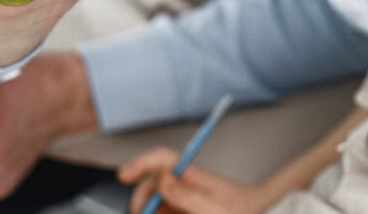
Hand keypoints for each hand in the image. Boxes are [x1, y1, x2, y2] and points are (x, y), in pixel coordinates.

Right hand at [119, 149, 277, 213]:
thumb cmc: (244, 210)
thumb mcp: (215, 208)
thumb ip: (188, 195)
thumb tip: (164, 180)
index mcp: (194, 175)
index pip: (162, 158)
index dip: (141, 163)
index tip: (123, 175)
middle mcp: (187, 183)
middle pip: (153, 184)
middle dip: (142, 199)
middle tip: (140, 213)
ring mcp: (186, 197)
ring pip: (157, 201)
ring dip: (152, 210)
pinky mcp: (186, 209)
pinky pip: (166, 211)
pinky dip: (161, 213)